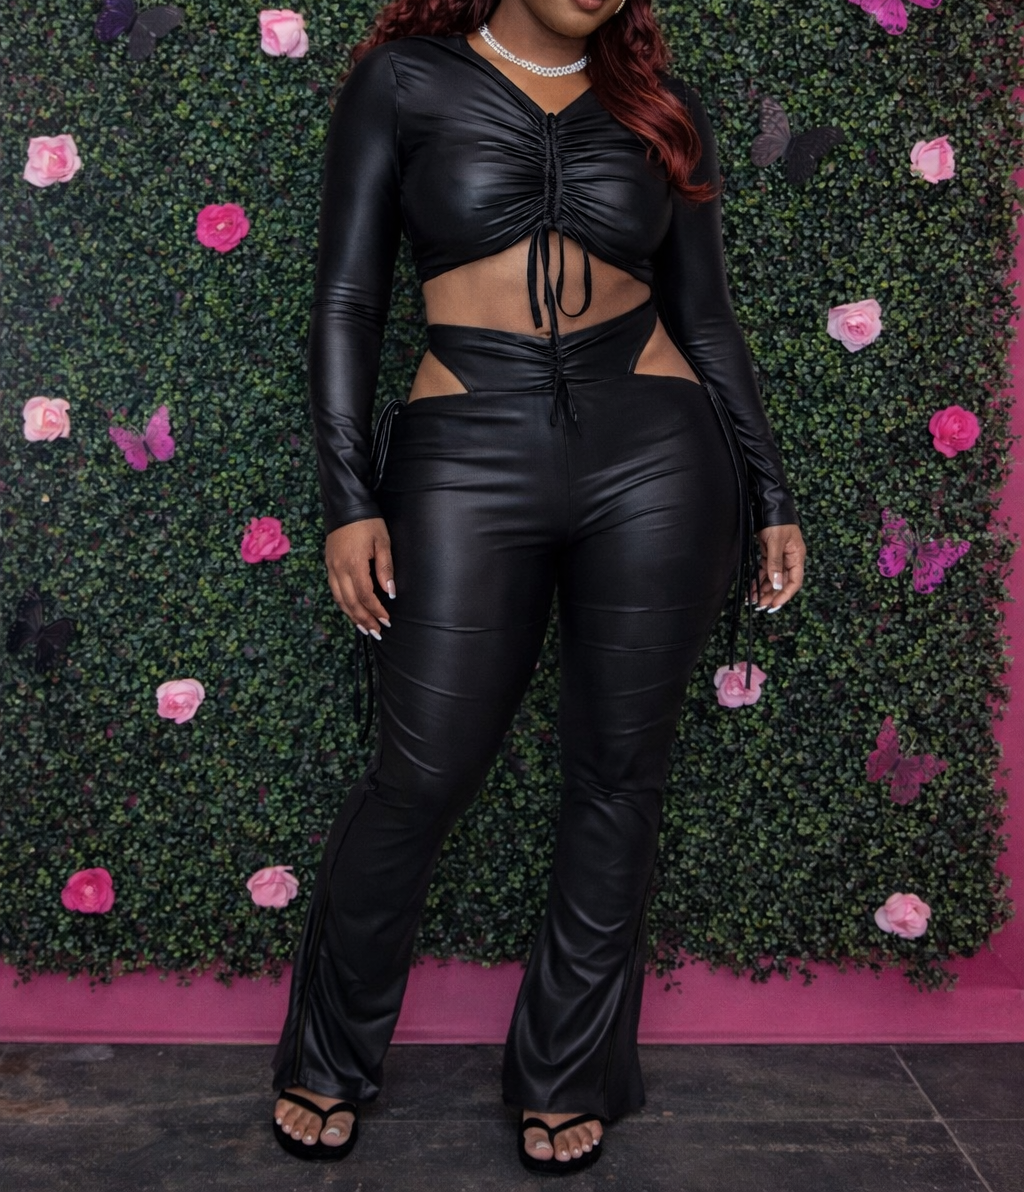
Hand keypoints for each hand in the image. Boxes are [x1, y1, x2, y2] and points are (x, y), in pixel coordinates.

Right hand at [324, 518, 394, 637]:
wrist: (345, 506)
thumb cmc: (368, 522)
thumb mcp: (383, 542)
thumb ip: (385, 568)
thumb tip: (390, 592)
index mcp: (354, 564)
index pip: (365, 595)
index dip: (376, 610)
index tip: (386, 620)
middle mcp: (339, 569)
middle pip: (351, 602)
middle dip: (364, 620)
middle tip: (376, 632)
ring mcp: (331, 568)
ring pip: (340, 599)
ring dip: (352, 616)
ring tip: (364, 628)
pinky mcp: (329, 565)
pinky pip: (334, 591)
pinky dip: (343, 604)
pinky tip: (351, 611)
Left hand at [752, 523, 804, 611]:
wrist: (769, 505)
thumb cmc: (777, 521)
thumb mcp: (776, 542)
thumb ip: (775, 563)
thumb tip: (777, 584)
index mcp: (797, 556)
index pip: (794, 581)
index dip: (785, 595)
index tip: (774, 604)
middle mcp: (789, 559)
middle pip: (782, 582)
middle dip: (772, 595)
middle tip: (760, 605)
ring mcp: (779, 556)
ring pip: (772, 578)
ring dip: (763, 589)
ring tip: (753, 600)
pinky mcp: (769, 553)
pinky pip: (765, 570)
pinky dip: (758, 580)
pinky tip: (751, 588)